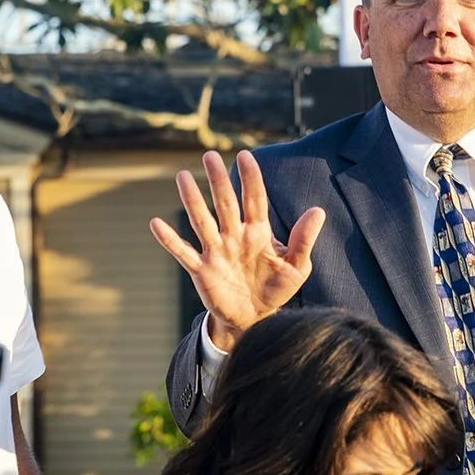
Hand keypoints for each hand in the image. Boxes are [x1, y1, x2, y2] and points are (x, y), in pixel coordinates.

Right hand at [149, 150, 323, 350]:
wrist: (255, 319)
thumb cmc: (276, 289)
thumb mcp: (296, 267)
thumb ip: (303, 240)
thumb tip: (318, 211)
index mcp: (258, 232)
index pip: (254, 199)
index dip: (250, 178)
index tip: (244, 156)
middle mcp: (234, 236)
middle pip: (225, 203)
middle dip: (218, 180)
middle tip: (209, 155)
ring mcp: (216, 251)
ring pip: (202, 221)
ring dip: (192, 200)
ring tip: (182, 176)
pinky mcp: (202, 270)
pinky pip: (183, 252)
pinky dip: (169, 239)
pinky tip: (156, 223)